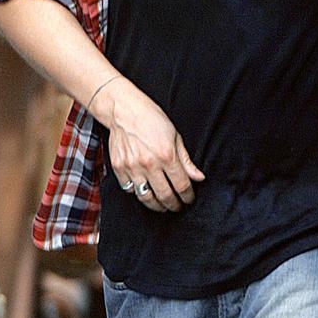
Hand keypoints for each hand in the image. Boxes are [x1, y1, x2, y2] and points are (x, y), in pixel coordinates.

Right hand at [108, 85, 204, 213]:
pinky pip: (130, 190)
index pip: (182, 185)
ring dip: (157, 206)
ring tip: (163, 205)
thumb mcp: (175, 135)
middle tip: (178, 206)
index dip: (188, 196)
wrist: (124, 110)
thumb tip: (198, 177)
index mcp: (167, 155)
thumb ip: (186, 160)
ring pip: (146, 198)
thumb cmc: (151, 118)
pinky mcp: (119, 168)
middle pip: (165, 196)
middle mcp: (149, 164)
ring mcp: (132, 168)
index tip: (189, 199)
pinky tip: (145, 192)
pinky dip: (139, 194)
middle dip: (174, 205)